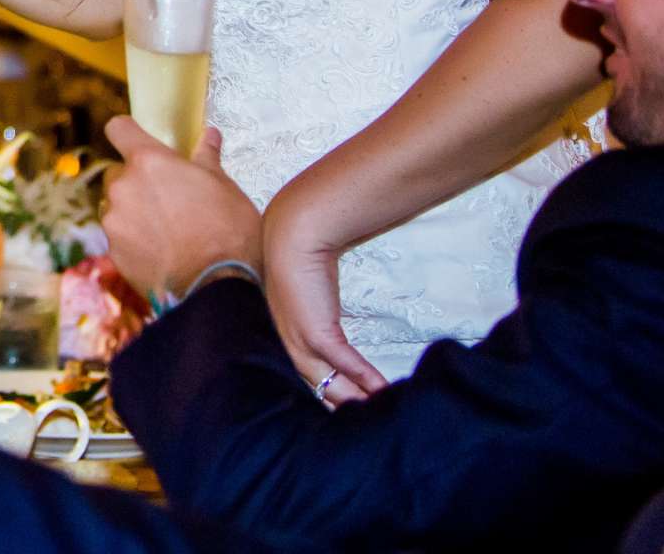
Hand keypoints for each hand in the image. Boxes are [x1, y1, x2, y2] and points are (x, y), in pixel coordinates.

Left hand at [101, 118, 256, 300]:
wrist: (215, 287)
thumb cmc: (227, 232)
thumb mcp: (226, 188)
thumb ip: (207, 158)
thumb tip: (209, 135)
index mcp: (149, 162)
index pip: (119, 128)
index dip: (128, 132)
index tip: (138, 139)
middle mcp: (124, 186)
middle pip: (119, 171)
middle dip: (138, 180)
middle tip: (169, 197)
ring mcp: (115, 220)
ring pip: (117, 205)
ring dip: (134, 210)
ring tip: (168, 229)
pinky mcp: (113, 251)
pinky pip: (119, 236)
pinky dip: (134, 239)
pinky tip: (162, 251)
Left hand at [262, 183, 388, 402]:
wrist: (294, 238)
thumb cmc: (300, 266)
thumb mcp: (305, 302)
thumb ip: (317, 321)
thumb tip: (331, 332)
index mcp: (281, 341)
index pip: (302, 382)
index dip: (325, 398)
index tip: (345, 414)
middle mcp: (286, 347)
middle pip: (316, 390)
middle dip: (341, 408)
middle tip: (365, 425)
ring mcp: (299, 341)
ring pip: (329, 383)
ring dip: (356, 400)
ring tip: (378, 415)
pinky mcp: (317, 331)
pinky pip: (343, 362)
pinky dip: (364, 377)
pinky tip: (381, 390)